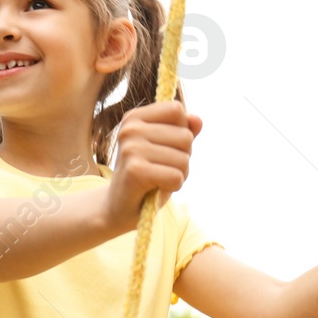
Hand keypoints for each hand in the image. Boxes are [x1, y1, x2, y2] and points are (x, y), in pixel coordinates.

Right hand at [105, 101, 202, 234]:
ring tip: (158, 180)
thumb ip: (183, 131)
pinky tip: (155, 189)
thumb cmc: (147, 176)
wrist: (118, 207)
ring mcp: (131, 149)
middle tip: (161, 169)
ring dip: (178, 175)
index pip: (177, 110)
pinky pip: (176, 177)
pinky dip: (173, 187)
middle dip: (182, 158)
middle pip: (185, 136)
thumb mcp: (167, 149)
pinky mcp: (135, 171)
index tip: (165, 148)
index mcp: (134, 118)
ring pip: (183, 159)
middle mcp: (130, 129)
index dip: (182, 131)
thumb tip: (198, 119)